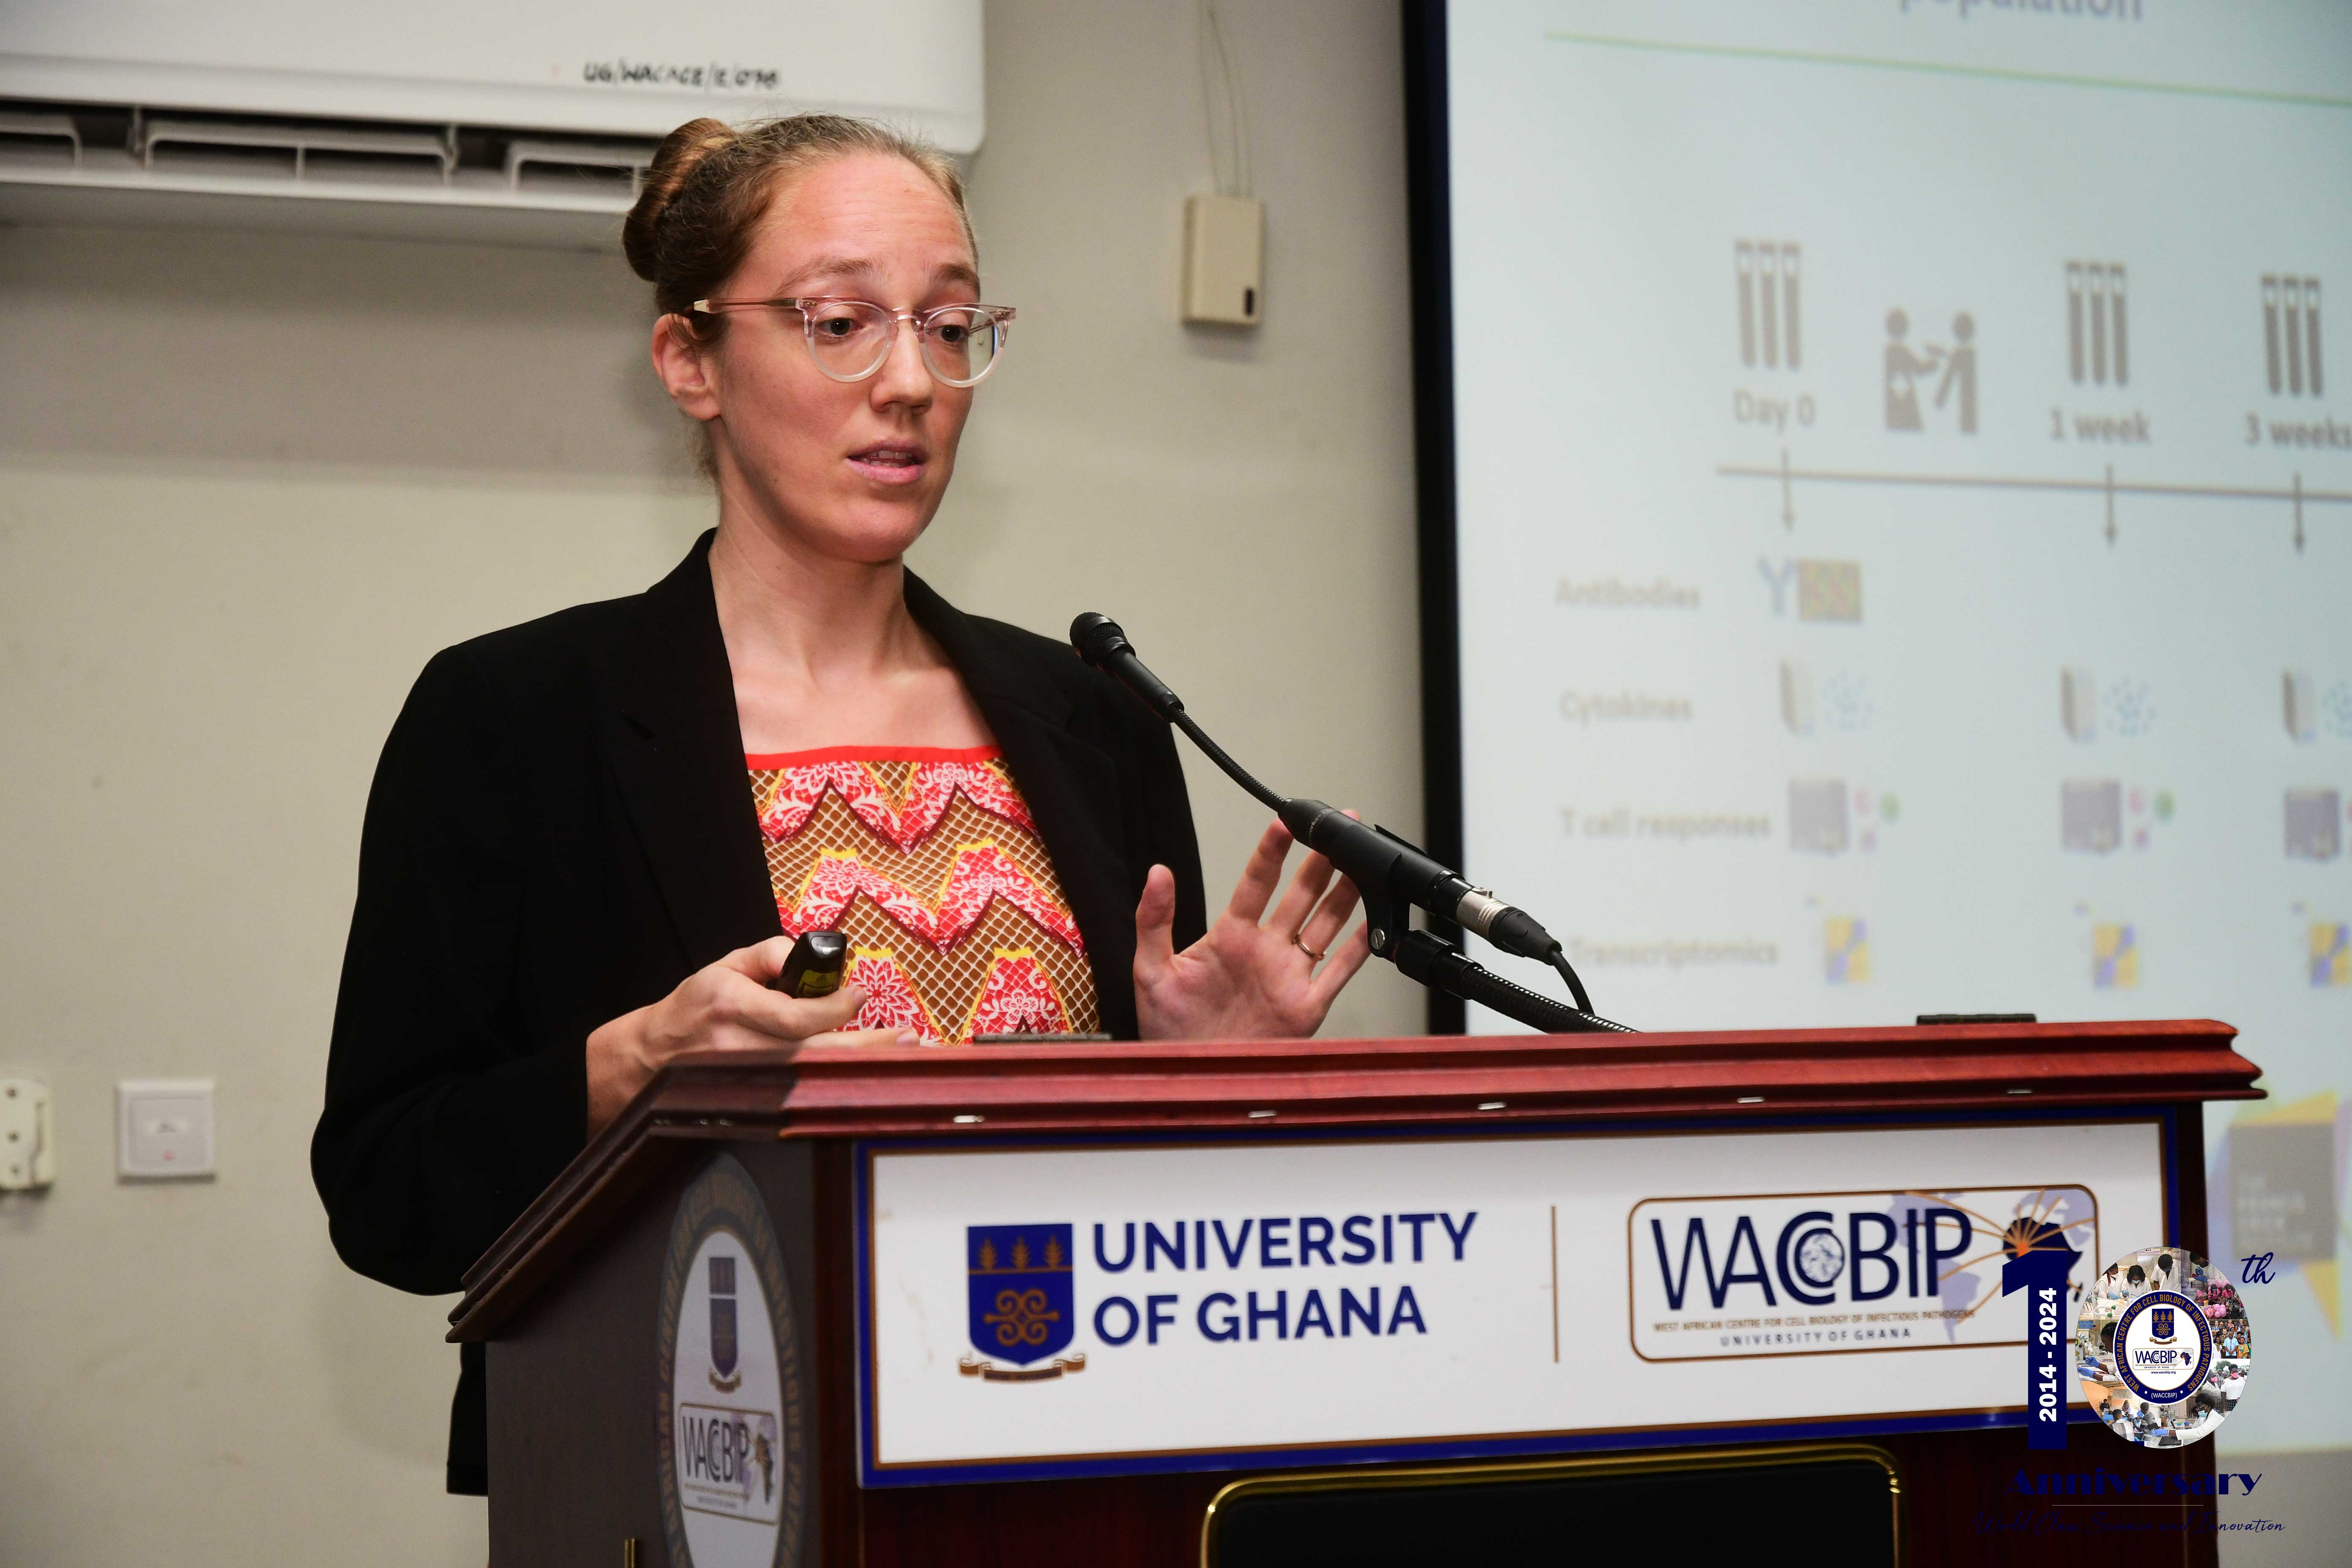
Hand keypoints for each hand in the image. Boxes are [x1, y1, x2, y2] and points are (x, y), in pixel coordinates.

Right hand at [585, 935, 914, 1133]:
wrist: (652, 1054)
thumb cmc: (694, 1005)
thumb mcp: (726, 965)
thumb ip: (770, 955)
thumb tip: (814, 957)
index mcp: (734, 1007)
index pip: (797, 1015)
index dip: (836, 1008)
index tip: (861, 995)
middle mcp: (741, 1047)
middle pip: (816, 1053)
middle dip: (867, 1046)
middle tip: (907, 1039)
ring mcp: (747, 1078)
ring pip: (815, 1076)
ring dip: (860, 1066)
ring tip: (901, 1055)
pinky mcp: (751, 1096)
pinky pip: (802, 1089)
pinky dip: (835, 1081)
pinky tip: (863, 1074)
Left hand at [1134, 819, 1372, 1040]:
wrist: (1189, 1078)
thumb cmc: (1168, 1029)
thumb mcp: (1150, 970)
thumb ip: (1153, 920)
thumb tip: (1157, 872)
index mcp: (1230, 936)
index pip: (1256, 882)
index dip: (1272, 850)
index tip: (1284, 820)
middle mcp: (1265, 950)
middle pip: (1301, 895)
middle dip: (1321, 860)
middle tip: (1339, 826)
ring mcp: (1288, 976)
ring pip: (1326, 924)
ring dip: (1345, 893)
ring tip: (1363, 861)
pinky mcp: (1306, 1007)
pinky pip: (1340, 972)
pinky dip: (1359, 948)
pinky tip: (1375, 923)